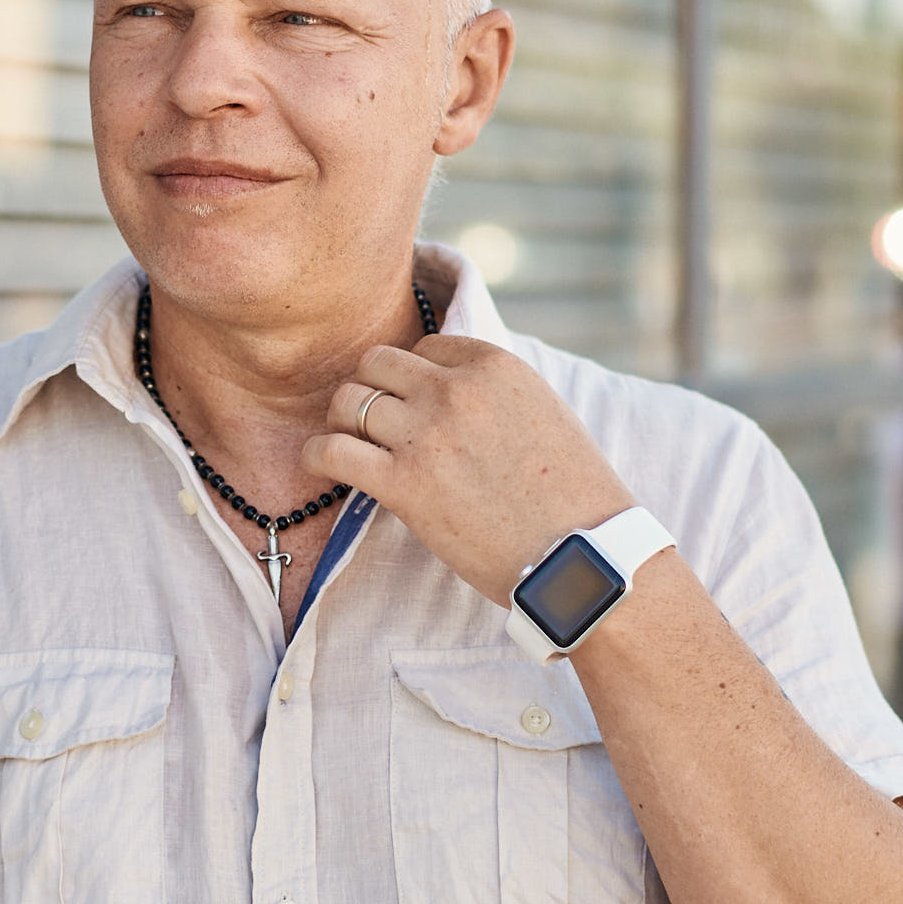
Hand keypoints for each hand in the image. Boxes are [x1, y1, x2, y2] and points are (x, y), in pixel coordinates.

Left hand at [301, 336, 634, 604]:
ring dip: (342, 421)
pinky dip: (318, 456)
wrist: (584, 558)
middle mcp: (455, 389)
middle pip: (377, 364)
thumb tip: (448, 386)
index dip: (414, 376)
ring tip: (351, 446)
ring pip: (349, 400)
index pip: (426, 345)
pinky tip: (323, 466)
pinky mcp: (404, 483)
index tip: (415, 406)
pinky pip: (332, 450)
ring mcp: (426, 433)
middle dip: (372, 389)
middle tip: (374, 424)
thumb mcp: (545, 413)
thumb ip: (494, 392)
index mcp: (495, 365)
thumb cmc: (572, 496)